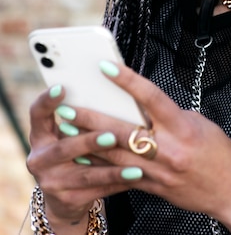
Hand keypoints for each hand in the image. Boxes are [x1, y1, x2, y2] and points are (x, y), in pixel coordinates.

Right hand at [26, 85, 137, 228]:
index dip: (47, 101)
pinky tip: (135, 176)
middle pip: (64, 148)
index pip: (37, 114)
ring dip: (112, 169)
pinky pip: (97, 190)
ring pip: (85, 173)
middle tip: (112, 135)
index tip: (61, 87)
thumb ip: (80, 118)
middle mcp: (39, 159)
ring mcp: (51, 182)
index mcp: (40, 136)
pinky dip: (118, 182)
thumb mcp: (68, 135)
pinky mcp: (67, 200)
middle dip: (89, 141)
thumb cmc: (75, 151)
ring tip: (134, 164)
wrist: (64, 196)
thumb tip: (109, 86)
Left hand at [72, 62, 230, 224]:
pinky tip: (84, 155)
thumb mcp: (198, 123)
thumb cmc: (219, 152)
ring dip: (88, 142)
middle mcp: (169, 150)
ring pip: (115, 156)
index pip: (150, 98)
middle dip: (91, 119)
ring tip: (65, 130)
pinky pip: (122, 175)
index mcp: (182, 128)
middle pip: (123, 130)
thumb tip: (141, 104)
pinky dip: (101, 164)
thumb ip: (168, 114)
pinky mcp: (153, 188)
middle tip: (67, 107)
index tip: (106, 67)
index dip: (127, 80)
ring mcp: (159, 172)